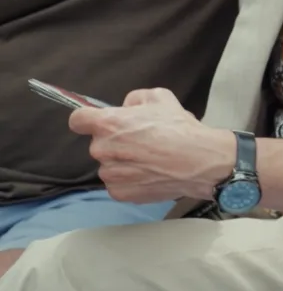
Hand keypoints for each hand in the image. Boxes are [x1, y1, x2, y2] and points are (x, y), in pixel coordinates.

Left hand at [69, 88, 235, 203]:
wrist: (196, 161)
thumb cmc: (178, 127)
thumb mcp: (161, 97)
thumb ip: (136, 98)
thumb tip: (127, 107)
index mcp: (108, 124)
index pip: (78, 119)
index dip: (87, 118)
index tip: (97, 121)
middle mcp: (102, 149)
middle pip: (99, 142)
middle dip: (115, 140)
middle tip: (141, 139)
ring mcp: (109, 174)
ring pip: (109, 163)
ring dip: (122, 160)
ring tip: (149, 158)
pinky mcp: (119, 193)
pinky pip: (118, 182)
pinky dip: (130, 178)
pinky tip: (150, 172)